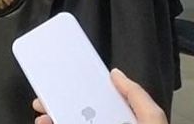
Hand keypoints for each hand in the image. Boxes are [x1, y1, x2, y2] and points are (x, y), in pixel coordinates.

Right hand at [32, 69, 167, 123]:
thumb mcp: (150, 118)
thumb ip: (136, 95)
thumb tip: (117, 75)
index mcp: (121, 121)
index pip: (99, 103)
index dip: (82, 91)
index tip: (65, 83)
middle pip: (78, 114)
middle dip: (59, 105)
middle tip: (45, 100)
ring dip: (52, 120)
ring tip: (43, 118)